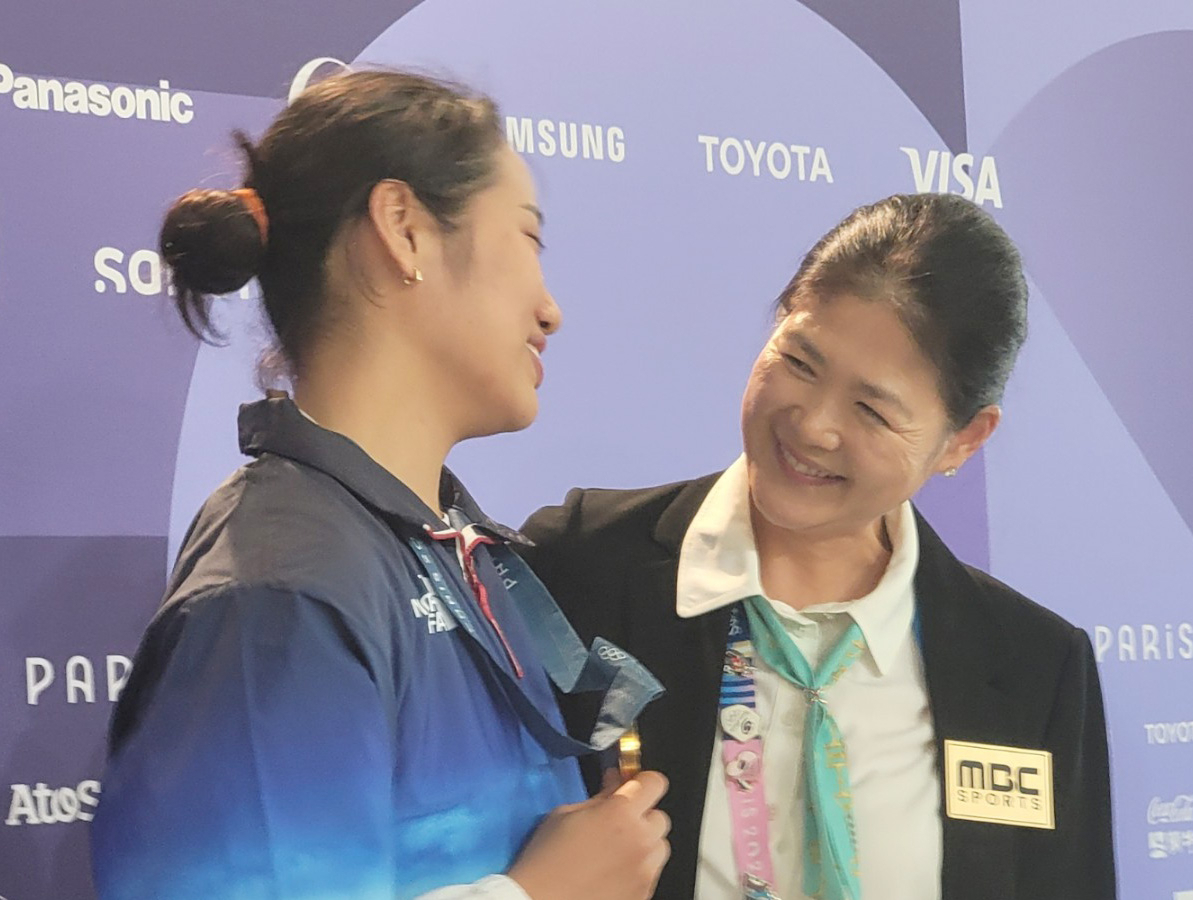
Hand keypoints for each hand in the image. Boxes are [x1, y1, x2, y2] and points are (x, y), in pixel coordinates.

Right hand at [508, 771, 670, 899]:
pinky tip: (613, 871)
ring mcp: (645, 870)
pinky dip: (638, 868)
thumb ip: (600, 797)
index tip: (634, 785)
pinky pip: (651, 872)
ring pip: (659, 847)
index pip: (654, 782)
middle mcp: (640, 840)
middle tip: (617, 823)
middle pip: (660, 817)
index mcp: (620, 814)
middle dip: (641, 816)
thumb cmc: (545, 862)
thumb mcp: (565, 814)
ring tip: (615, 852)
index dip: (644, 781)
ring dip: (643, 844)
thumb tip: (616, 783)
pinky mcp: (644, 893)